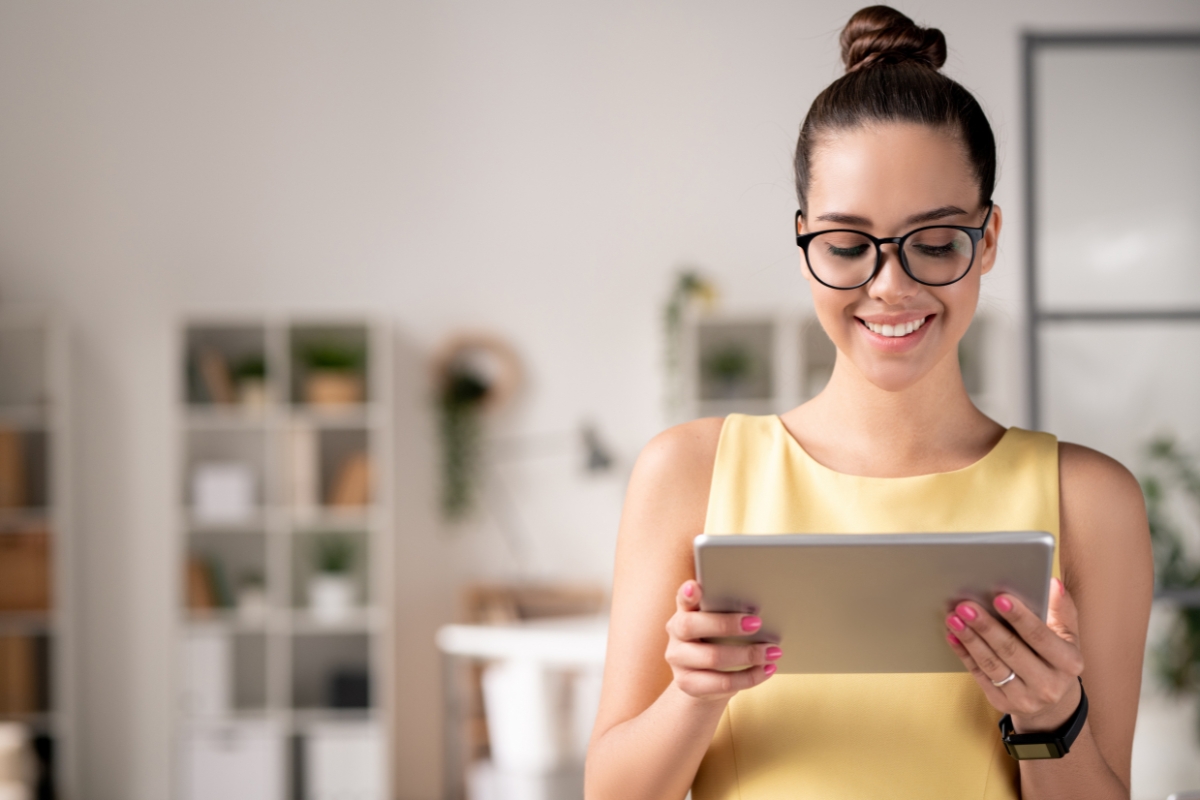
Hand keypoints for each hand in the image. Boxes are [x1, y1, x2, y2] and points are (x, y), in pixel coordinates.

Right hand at [664, 579, 780, 701]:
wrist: (704, 681)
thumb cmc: (717, 643)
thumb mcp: (717, 625)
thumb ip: (726, 613)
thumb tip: (756, 609)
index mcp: (684, 612)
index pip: (682, 599)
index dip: (686, 593)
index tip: (696, 586)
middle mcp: (676, 634)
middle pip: (692, 626)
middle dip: (726, 624)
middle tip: (757, 623)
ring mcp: (678, 660)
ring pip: (712, 658)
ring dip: (748, 654)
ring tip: (773, 652)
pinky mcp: (688, 684)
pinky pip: (723, 683)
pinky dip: (750, 677)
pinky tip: (767, 669)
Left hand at [945, 577, 1084, 731]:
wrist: (1052, 701)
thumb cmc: (1056, 657)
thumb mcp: (1067, 635)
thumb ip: (1062, 609)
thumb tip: (1052, 583)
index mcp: (1068, 663)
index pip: (1041, 637)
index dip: (1019, 617)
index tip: (999, 597)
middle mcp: (1049, 684)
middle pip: (1011, 651)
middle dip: (986, 626)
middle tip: (965, 606)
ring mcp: (1025, 698)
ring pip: (992, 665)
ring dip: (970, 639)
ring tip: (954, 618)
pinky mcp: (1003, 703)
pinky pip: (979, 675)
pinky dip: (964, 654)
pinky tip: (953, 637)